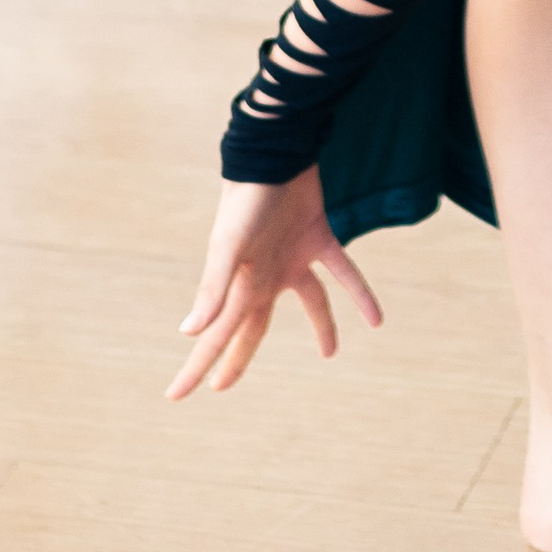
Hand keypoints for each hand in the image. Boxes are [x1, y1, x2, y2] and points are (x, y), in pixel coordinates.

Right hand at [168, 174, 382, 397]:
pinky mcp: (319, 238)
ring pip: (310, 302)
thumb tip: (189, 333)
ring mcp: (292, 258)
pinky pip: (342, 272)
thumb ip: (212, 290)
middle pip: (250, 329)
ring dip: (321, 327)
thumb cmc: (246, 201)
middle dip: (236, 358)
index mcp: (239, 285)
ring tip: (331, 354)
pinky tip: (378, 319)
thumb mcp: (228, 247)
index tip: (173, 397)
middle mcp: (264, 277)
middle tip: (222, 387)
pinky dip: (360, 293)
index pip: (214, 338)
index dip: (195, 369)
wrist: (275, 154)